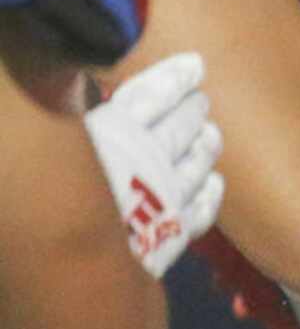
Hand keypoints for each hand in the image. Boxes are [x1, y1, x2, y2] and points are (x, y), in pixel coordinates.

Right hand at [85, 54, 223, 276]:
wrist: (71, 263)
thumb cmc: (57, 196)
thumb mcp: (68, 145)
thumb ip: (86, 119)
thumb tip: (98, 91)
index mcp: (114, 131)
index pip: (153, 93)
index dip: (176, 77)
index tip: (194, 65)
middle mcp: (149, 158)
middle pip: (181, 126)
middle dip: (193, 110)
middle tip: (201, 101)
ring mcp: (166, 194)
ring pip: (198, 162)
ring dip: (206, 146)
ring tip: (211, 135)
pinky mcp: (174, 231)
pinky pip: (202, 207)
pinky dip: (210, 193)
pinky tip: (214, 184)